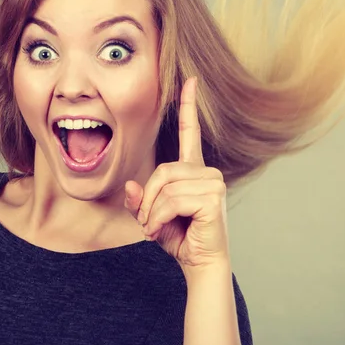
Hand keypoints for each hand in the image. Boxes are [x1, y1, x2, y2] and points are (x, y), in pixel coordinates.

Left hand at [124, 76, 229, 270]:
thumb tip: (131, 186)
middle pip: (162, 170)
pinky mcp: (213, 198)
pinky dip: (159, 218)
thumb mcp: (152, 217)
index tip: (190, 80)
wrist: (200, 264)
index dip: (188, 106)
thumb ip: (140, 200)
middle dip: (148, 200)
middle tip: (147, 223)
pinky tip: (162, 230)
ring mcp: (213, 183)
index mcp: (194, 171)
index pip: (190, 132)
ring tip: (155, 229)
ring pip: (165, 186)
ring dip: (152, 212)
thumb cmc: (180, 238)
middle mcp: (206, 172)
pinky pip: (172, 200)